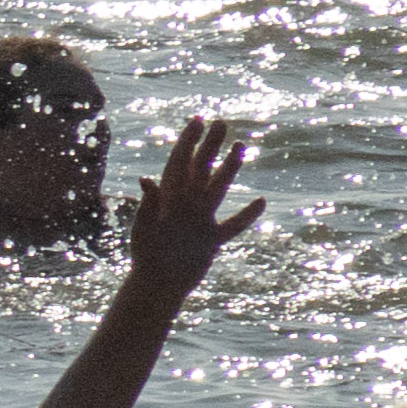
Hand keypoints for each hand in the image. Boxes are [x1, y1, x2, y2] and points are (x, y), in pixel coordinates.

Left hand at [120, 114, 259, 316]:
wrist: (157, 286)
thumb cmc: (145, 258)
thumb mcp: (144, 230)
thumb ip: (147, 206)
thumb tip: (147, 180)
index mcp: (169, 199)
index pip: (180, 164)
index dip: (188, 142)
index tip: (198, 121)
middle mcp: (186, 205)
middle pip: (201, 169)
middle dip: (210, 146)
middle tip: (222, 123)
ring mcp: (200, 221)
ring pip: (219, 189)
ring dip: (229, 168)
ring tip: (240, 146)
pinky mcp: (211, 240)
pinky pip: (233, 225)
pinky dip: (248, 215)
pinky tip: (262, 202)